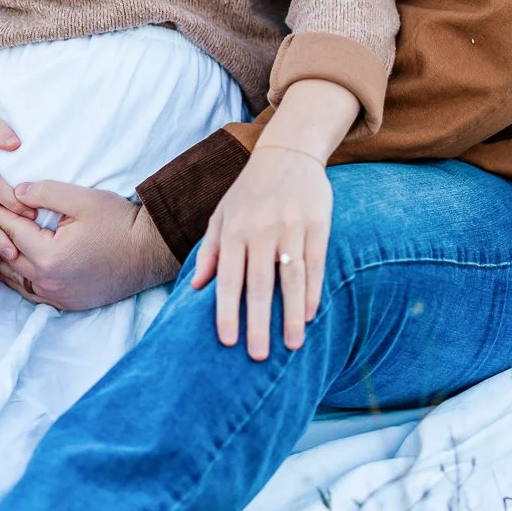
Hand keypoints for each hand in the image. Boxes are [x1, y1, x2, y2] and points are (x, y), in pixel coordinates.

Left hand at [0, 182, 179, 310]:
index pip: (10, 229)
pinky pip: (29, 292)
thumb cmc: (119, 222)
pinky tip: (6, 264)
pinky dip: (13, 277)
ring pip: (12, 278)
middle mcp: (48, 281)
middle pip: (5, 255)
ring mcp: (56, 296)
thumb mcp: (82, 199)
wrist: (149, 251)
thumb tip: (15, 192)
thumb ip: (45, 193)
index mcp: (49, 255)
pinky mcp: (65, 303)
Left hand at [191, 146, 332, 360]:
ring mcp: (291, 227)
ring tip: (293, 345)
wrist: (287, 153)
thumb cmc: (249, 191)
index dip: (227, 310)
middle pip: (260, 284)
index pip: (228, 278)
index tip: (227, 341)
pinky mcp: (317, 224)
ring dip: (292, 314)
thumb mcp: (222, 214)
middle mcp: (262, 230)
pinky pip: (315, 263)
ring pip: (292, 278)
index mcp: (235, 230)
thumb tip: (194, 287)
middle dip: (259, 323)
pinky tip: (311, 314)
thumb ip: (210, 250)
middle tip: (259, 357)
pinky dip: (314, 291)